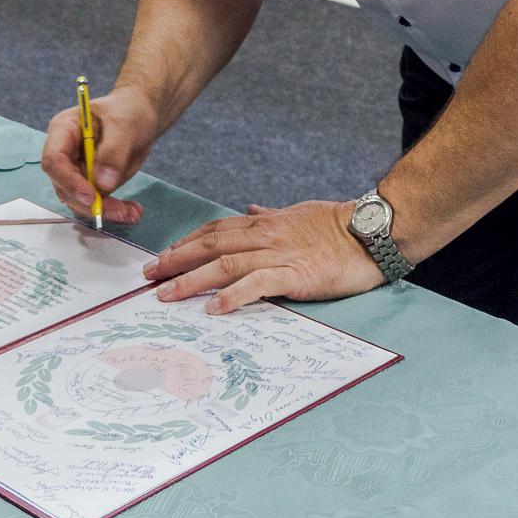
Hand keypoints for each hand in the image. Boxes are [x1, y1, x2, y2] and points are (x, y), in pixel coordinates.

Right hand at [41, 85, 157, 224]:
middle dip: (90, 203)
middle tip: (119, 211)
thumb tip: (102, 184)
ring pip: (80, 199)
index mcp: (64, 130)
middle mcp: (65, 153)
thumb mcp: (125, 124)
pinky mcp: (91, 182)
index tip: (92, 196)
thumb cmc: (129, 110)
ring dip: (104, 211)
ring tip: (132, 213)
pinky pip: (97, 202)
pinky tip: (132, 211)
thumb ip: (113, 151)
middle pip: (65, 186)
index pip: (54, 160)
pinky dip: (114, 209)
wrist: (142, 114)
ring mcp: (77, 169)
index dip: (69, 181)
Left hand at [144, 200, 385, 313]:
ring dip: (190, 279)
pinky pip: (256, 284)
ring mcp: (278, 254)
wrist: (370, 232)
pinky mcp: (294, 274)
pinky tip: (212, 309)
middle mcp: (264, 235)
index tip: (163, 255)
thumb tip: (250, 209)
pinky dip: (231, 296)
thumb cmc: (336, 225)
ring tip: (166, 294)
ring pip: (224, 264)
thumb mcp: (297, 213)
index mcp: (264, 223)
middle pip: (210, 245)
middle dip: (175, 260)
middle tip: (147, 275)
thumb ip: (270, 214)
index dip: (186, 242)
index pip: (215, 230)